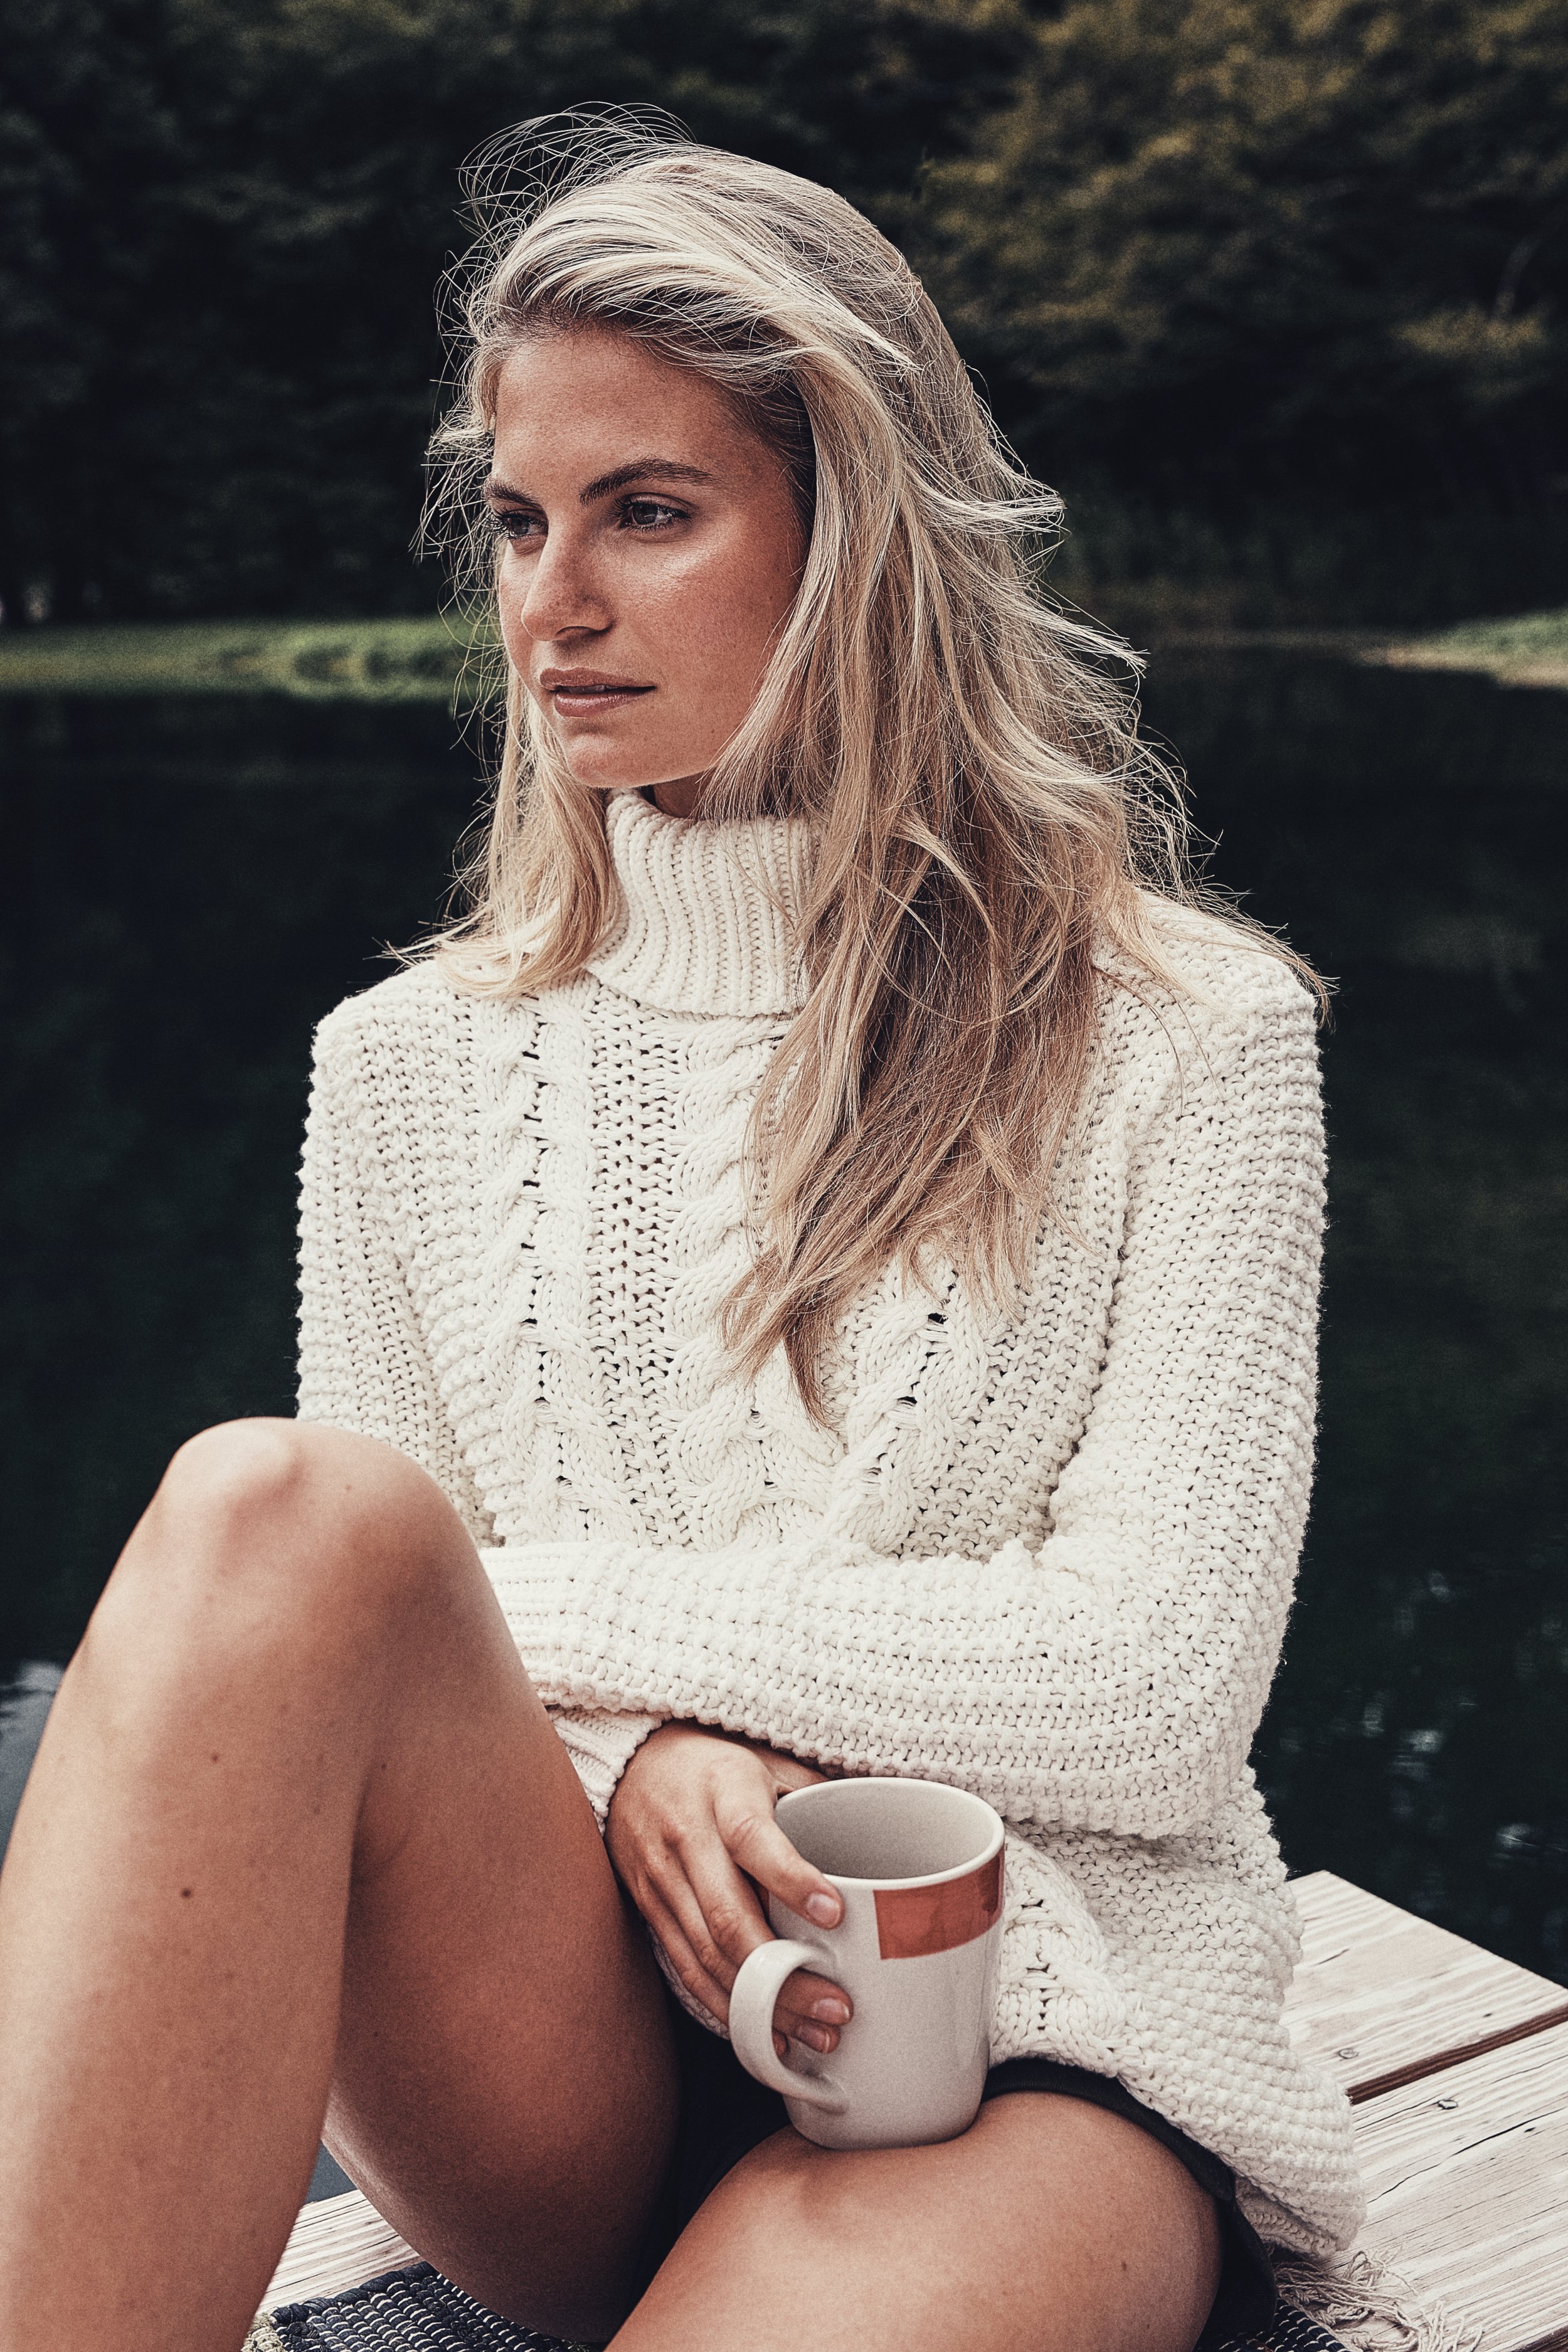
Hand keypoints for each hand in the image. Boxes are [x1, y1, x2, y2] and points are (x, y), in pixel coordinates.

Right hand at [606, 1724, 852, 2060]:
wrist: (632, 1762)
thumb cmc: (717, 1762)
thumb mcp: (767, 1759)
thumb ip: (814, 1797)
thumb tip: (874, 1843)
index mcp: (724, 1793)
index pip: (754, 1839)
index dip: (792, 1880)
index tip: (836, 1915)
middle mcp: (687, 1838)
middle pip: (730, 1918)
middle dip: (785, 1975)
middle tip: (838, 2006)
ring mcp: (663, 1879)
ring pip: (708, 1956)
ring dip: (761, 2004)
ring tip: (813, 2033)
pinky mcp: (650, 1909)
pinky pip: (686, 1967)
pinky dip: (725, 2005)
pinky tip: (764, 2028)